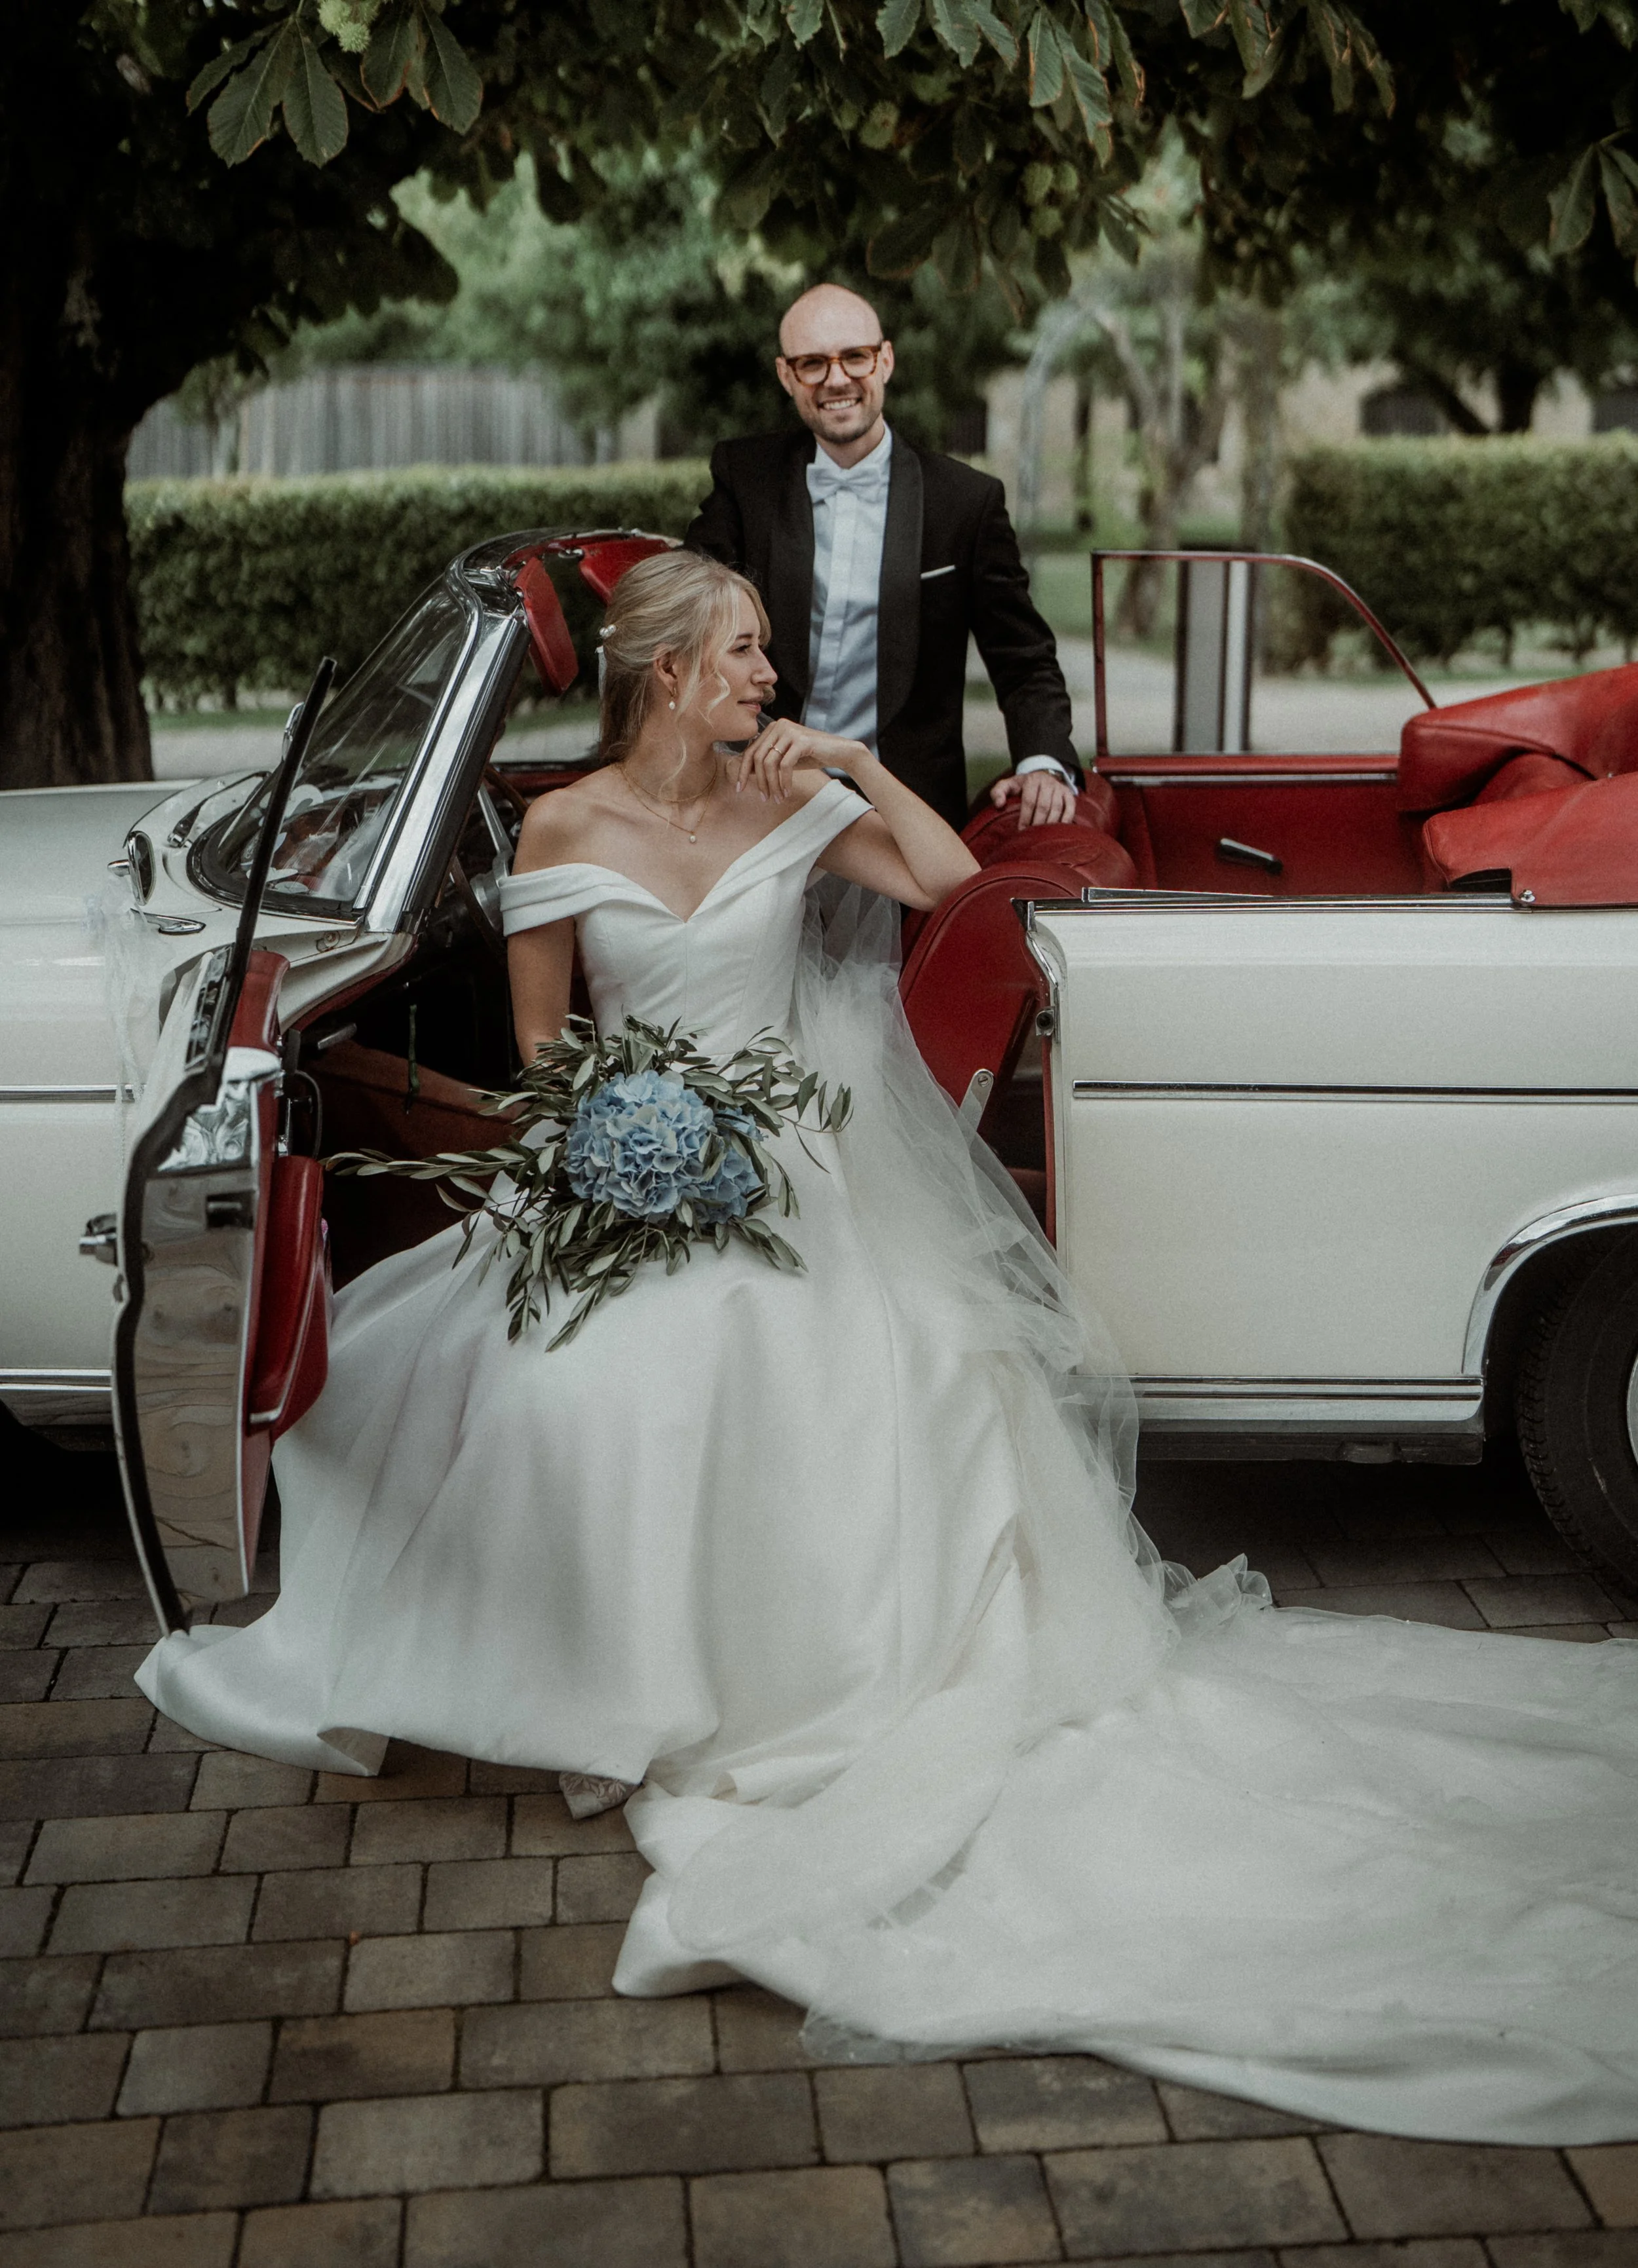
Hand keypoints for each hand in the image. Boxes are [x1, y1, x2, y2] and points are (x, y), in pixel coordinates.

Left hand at [734, 719, 867, 801]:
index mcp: (772, 728)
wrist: (840, 751)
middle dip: (759, 781)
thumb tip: (747, 774)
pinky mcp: (801, 740)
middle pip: (757, 757)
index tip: (740, 789)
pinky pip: (785, 765)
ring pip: (770, 763)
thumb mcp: (785, 759)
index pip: (750, 751)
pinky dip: (784, 781)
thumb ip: (767, 763)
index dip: (743, 771)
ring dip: (773, 784)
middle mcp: (779, 726)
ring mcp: (790, 731)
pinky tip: (787, 792)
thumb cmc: (812, 755)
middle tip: (764, 798)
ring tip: (777, 798)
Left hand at [989, 769, 1078, 827]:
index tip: (1021, 830)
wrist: (1041, 774)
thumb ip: (998, 792)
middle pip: (1043, 806)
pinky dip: (1066, 820)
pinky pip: (1070, 808)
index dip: (1025, 817)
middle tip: (1032, 836)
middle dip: (1037, 823)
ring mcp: (1059, 788)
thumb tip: (998, 805)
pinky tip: (1059, 830)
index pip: (1029, 801)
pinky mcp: (1069, 794)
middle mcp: (1047, 782)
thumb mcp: (1008, 785)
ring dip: (1050, 824)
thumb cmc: (1022, 786)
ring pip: (1056, 808)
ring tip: (1043, 836)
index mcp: (1032, 780)